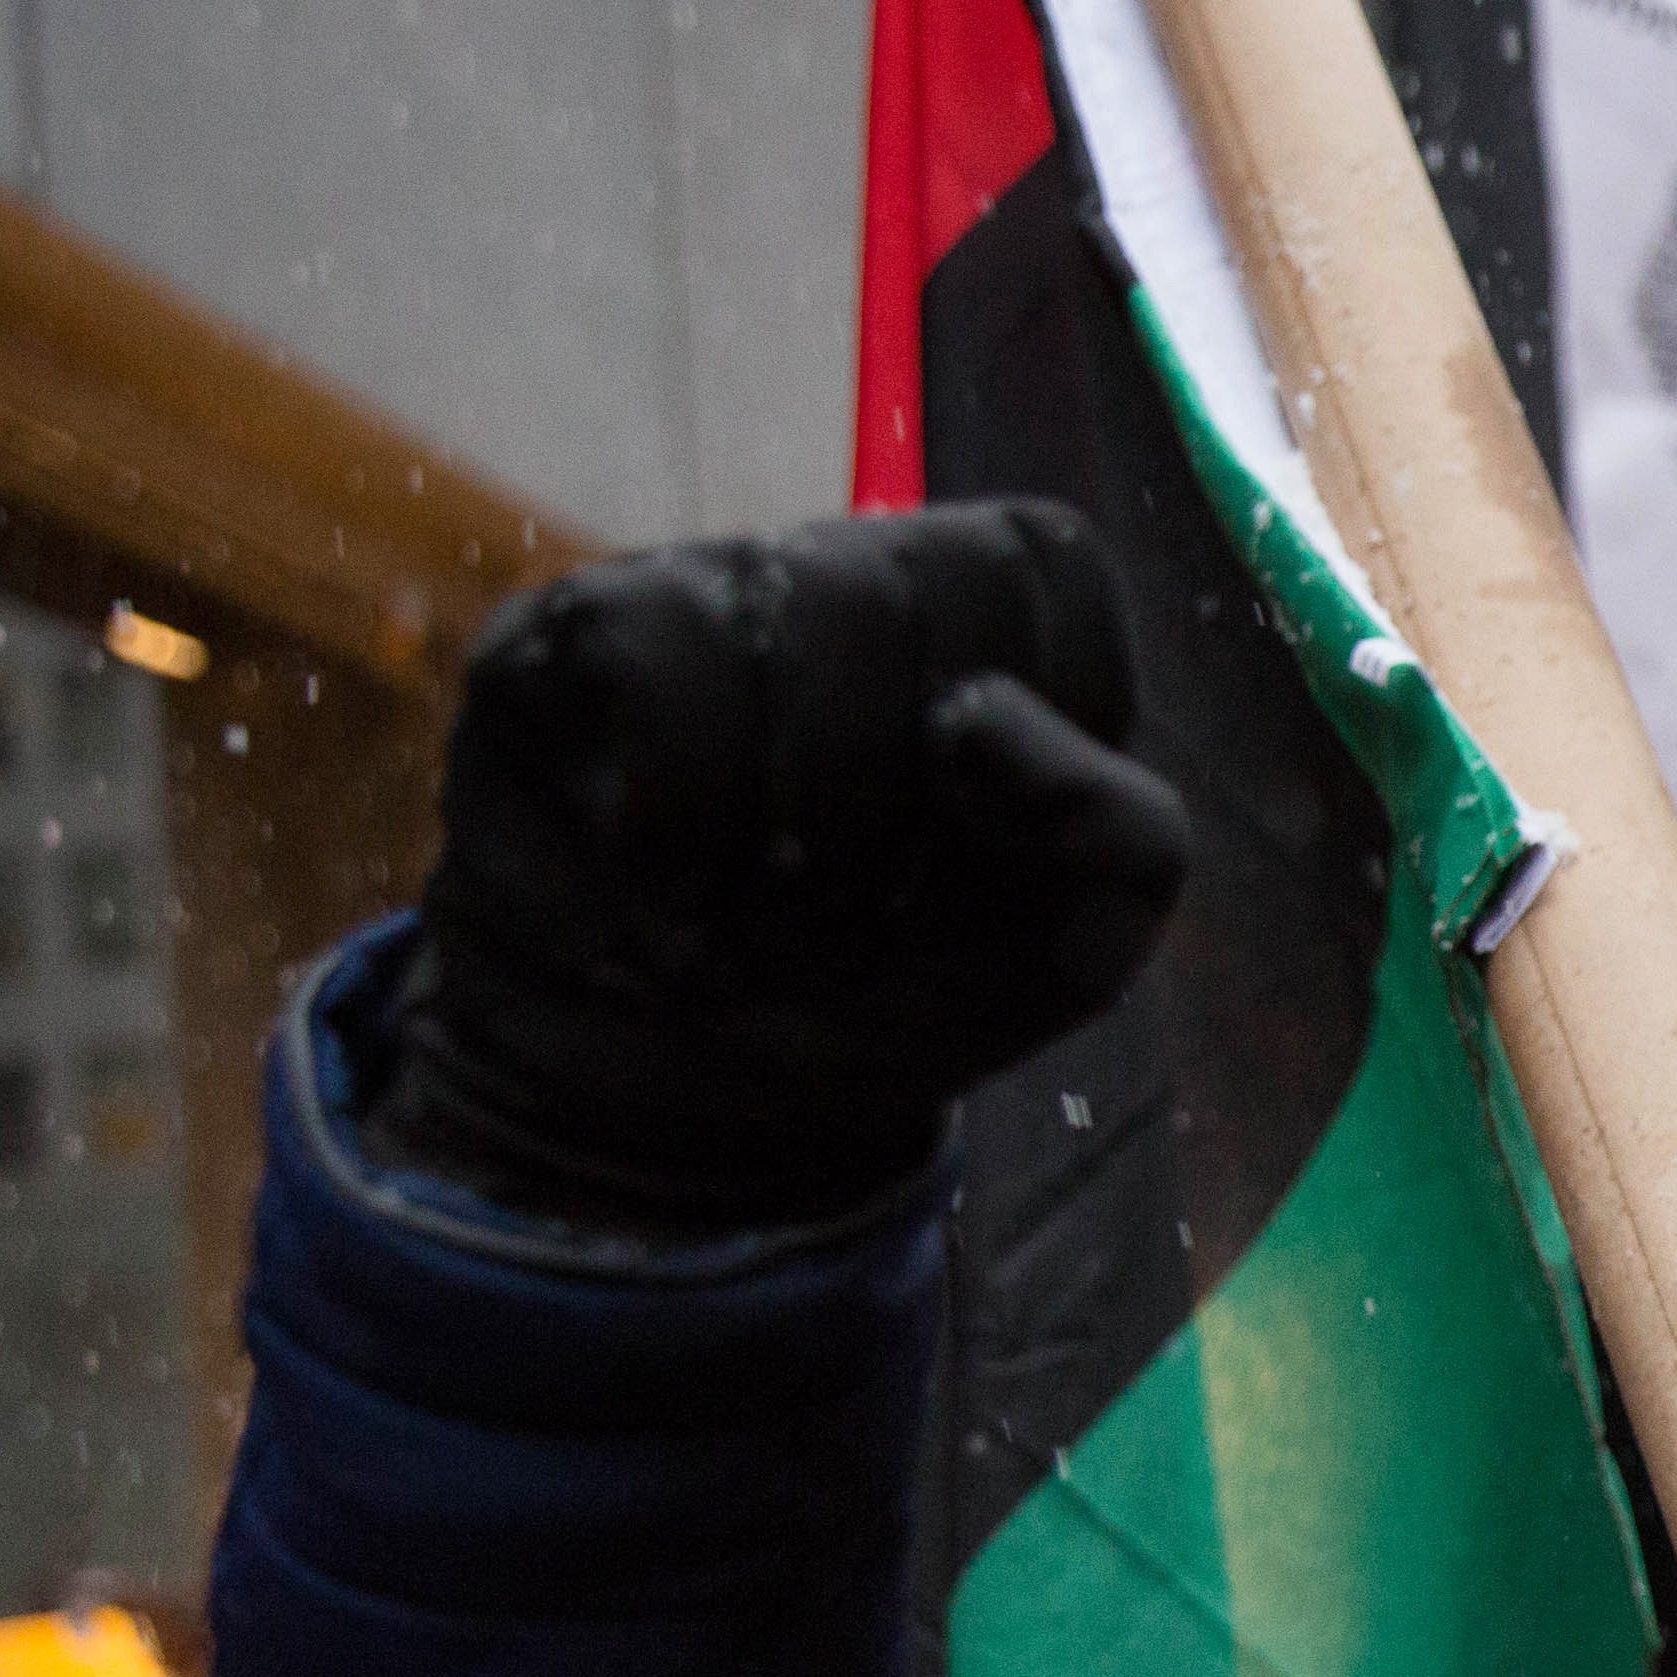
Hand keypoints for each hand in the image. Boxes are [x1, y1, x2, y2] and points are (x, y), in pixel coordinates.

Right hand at [374, 503, 1182, 1235]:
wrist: (693, 1109)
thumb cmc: (893, 994)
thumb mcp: (1068, 950)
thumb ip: (1118, 835)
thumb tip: (979, 716)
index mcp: (991, 612)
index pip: (1041, 567)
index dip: (1024, 737)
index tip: (976, 852)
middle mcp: (840, 567)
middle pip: (909, 587)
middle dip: (889, 808)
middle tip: (850, 919)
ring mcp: (693, 589)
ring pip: (784, 607)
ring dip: (784, 831)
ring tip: (758, 922)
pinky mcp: (558, 638)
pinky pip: (644, 656)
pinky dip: (676, 818)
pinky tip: (667, 893)